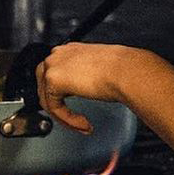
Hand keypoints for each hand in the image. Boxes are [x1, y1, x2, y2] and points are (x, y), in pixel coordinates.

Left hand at [34, 41, 155, 133]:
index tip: (75, 107)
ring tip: (82, 124)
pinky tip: (83, 123)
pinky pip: (54, 107)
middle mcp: (59, 55)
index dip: (63, 95)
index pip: (56, 74)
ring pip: (48, 99)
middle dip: (58, 107)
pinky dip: (68, 119)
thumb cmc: (124, 69)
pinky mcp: (53, 80)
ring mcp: (53, 66)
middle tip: (74, 119)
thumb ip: (84, 76)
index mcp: (70, 50)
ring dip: (64, 116)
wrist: (127, 71)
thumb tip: (82, 88)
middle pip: (45, 87)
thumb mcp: (99, 70)